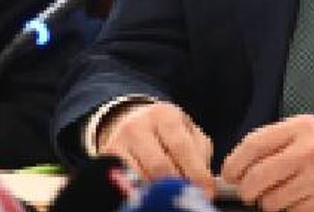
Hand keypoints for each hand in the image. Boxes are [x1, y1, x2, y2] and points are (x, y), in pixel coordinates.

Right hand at [96, 100, 215, 196]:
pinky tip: (151, 196)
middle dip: (178, 186)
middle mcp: (137, 126)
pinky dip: (140, 192)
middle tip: (190, 198)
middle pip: (159, 166)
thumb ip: (199, 152)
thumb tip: (205, 183)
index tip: (208, 191)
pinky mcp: (105, 159)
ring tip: (171, 198)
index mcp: (164, 115)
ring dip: (159, 192)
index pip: (181, 147)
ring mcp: (118, 143)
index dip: (196, 173)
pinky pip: (125, 183)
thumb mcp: (186, 131)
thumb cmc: (165, 131)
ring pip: (141, 178)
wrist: (128, 121)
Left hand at [221, 115, 313, 211]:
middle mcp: (309, 151)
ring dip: (270, 202)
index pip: (253, 146)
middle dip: (247, 190)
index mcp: (301, 128)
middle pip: (256, 178)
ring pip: (271, 202)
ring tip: (284, 193)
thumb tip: (238, 166)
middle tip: (250, 192)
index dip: (233, 164)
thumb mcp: (309, 130)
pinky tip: (300, 201)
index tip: (228, 175)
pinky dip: (290, 211)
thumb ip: (276, 142)